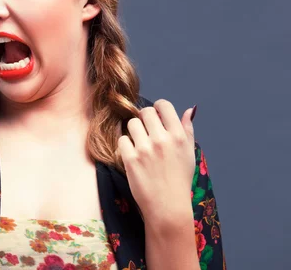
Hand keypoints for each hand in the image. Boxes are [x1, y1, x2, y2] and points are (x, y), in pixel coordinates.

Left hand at [118, 100, 196, 224]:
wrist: (168, 206)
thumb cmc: (179, 180)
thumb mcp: (190, 154)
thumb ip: (188, 130)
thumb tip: (189, 109)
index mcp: (178, 136)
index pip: (164, 105)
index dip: (158, 108)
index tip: (156, 117)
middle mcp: (162, 140)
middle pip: (145, 112)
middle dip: (144, 119)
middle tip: (146, 132)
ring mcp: (145, 149)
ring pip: (131, 124)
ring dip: (134, 132)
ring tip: (140, 144)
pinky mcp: (131, 159)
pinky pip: (122, 139)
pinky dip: (125, 146)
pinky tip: (133, 155)